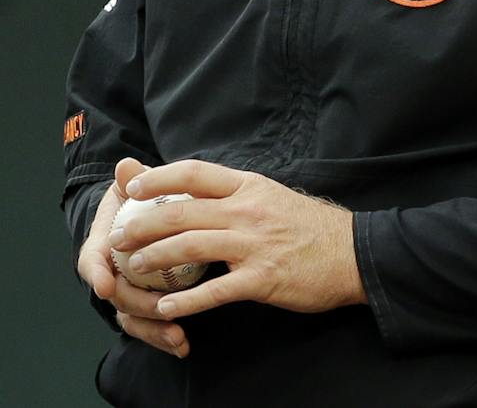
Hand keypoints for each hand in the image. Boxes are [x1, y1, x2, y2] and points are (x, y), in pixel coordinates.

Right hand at [77, 157, 191, 358]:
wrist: (150, 215)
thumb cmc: (143, 200)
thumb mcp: (137, 187)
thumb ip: (132, 180)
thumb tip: (126, 165)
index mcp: (105, 244)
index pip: (92, 261)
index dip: (96, 274)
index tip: (107, 284)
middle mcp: (112, 272)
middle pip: (118, 295)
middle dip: (137, 305)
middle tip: (162, 310)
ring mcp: (130, 291)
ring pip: (134, 316)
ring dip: (154, 328)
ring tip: (178, 336)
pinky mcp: (149, 304)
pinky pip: (153, 324)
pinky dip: (165, 335)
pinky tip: (183, 344)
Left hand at [104, 160, 366, 322]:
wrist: (355, 253)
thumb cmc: (314, 227)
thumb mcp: (275, 197)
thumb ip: (239, 196)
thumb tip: (202, 192)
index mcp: (251, 187)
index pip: (195, 173)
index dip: (158, 178)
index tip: (133, 187)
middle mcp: (248, 211)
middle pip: (181, 212)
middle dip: (140, 225)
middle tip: (117, 238)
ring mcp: (254, 244)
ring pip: (188, 248)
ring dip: (152, 260)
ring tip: (131, 269)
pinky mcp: (262, 278)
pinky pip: (214, 291)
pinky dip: (185, 301)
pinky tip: (166, 307)